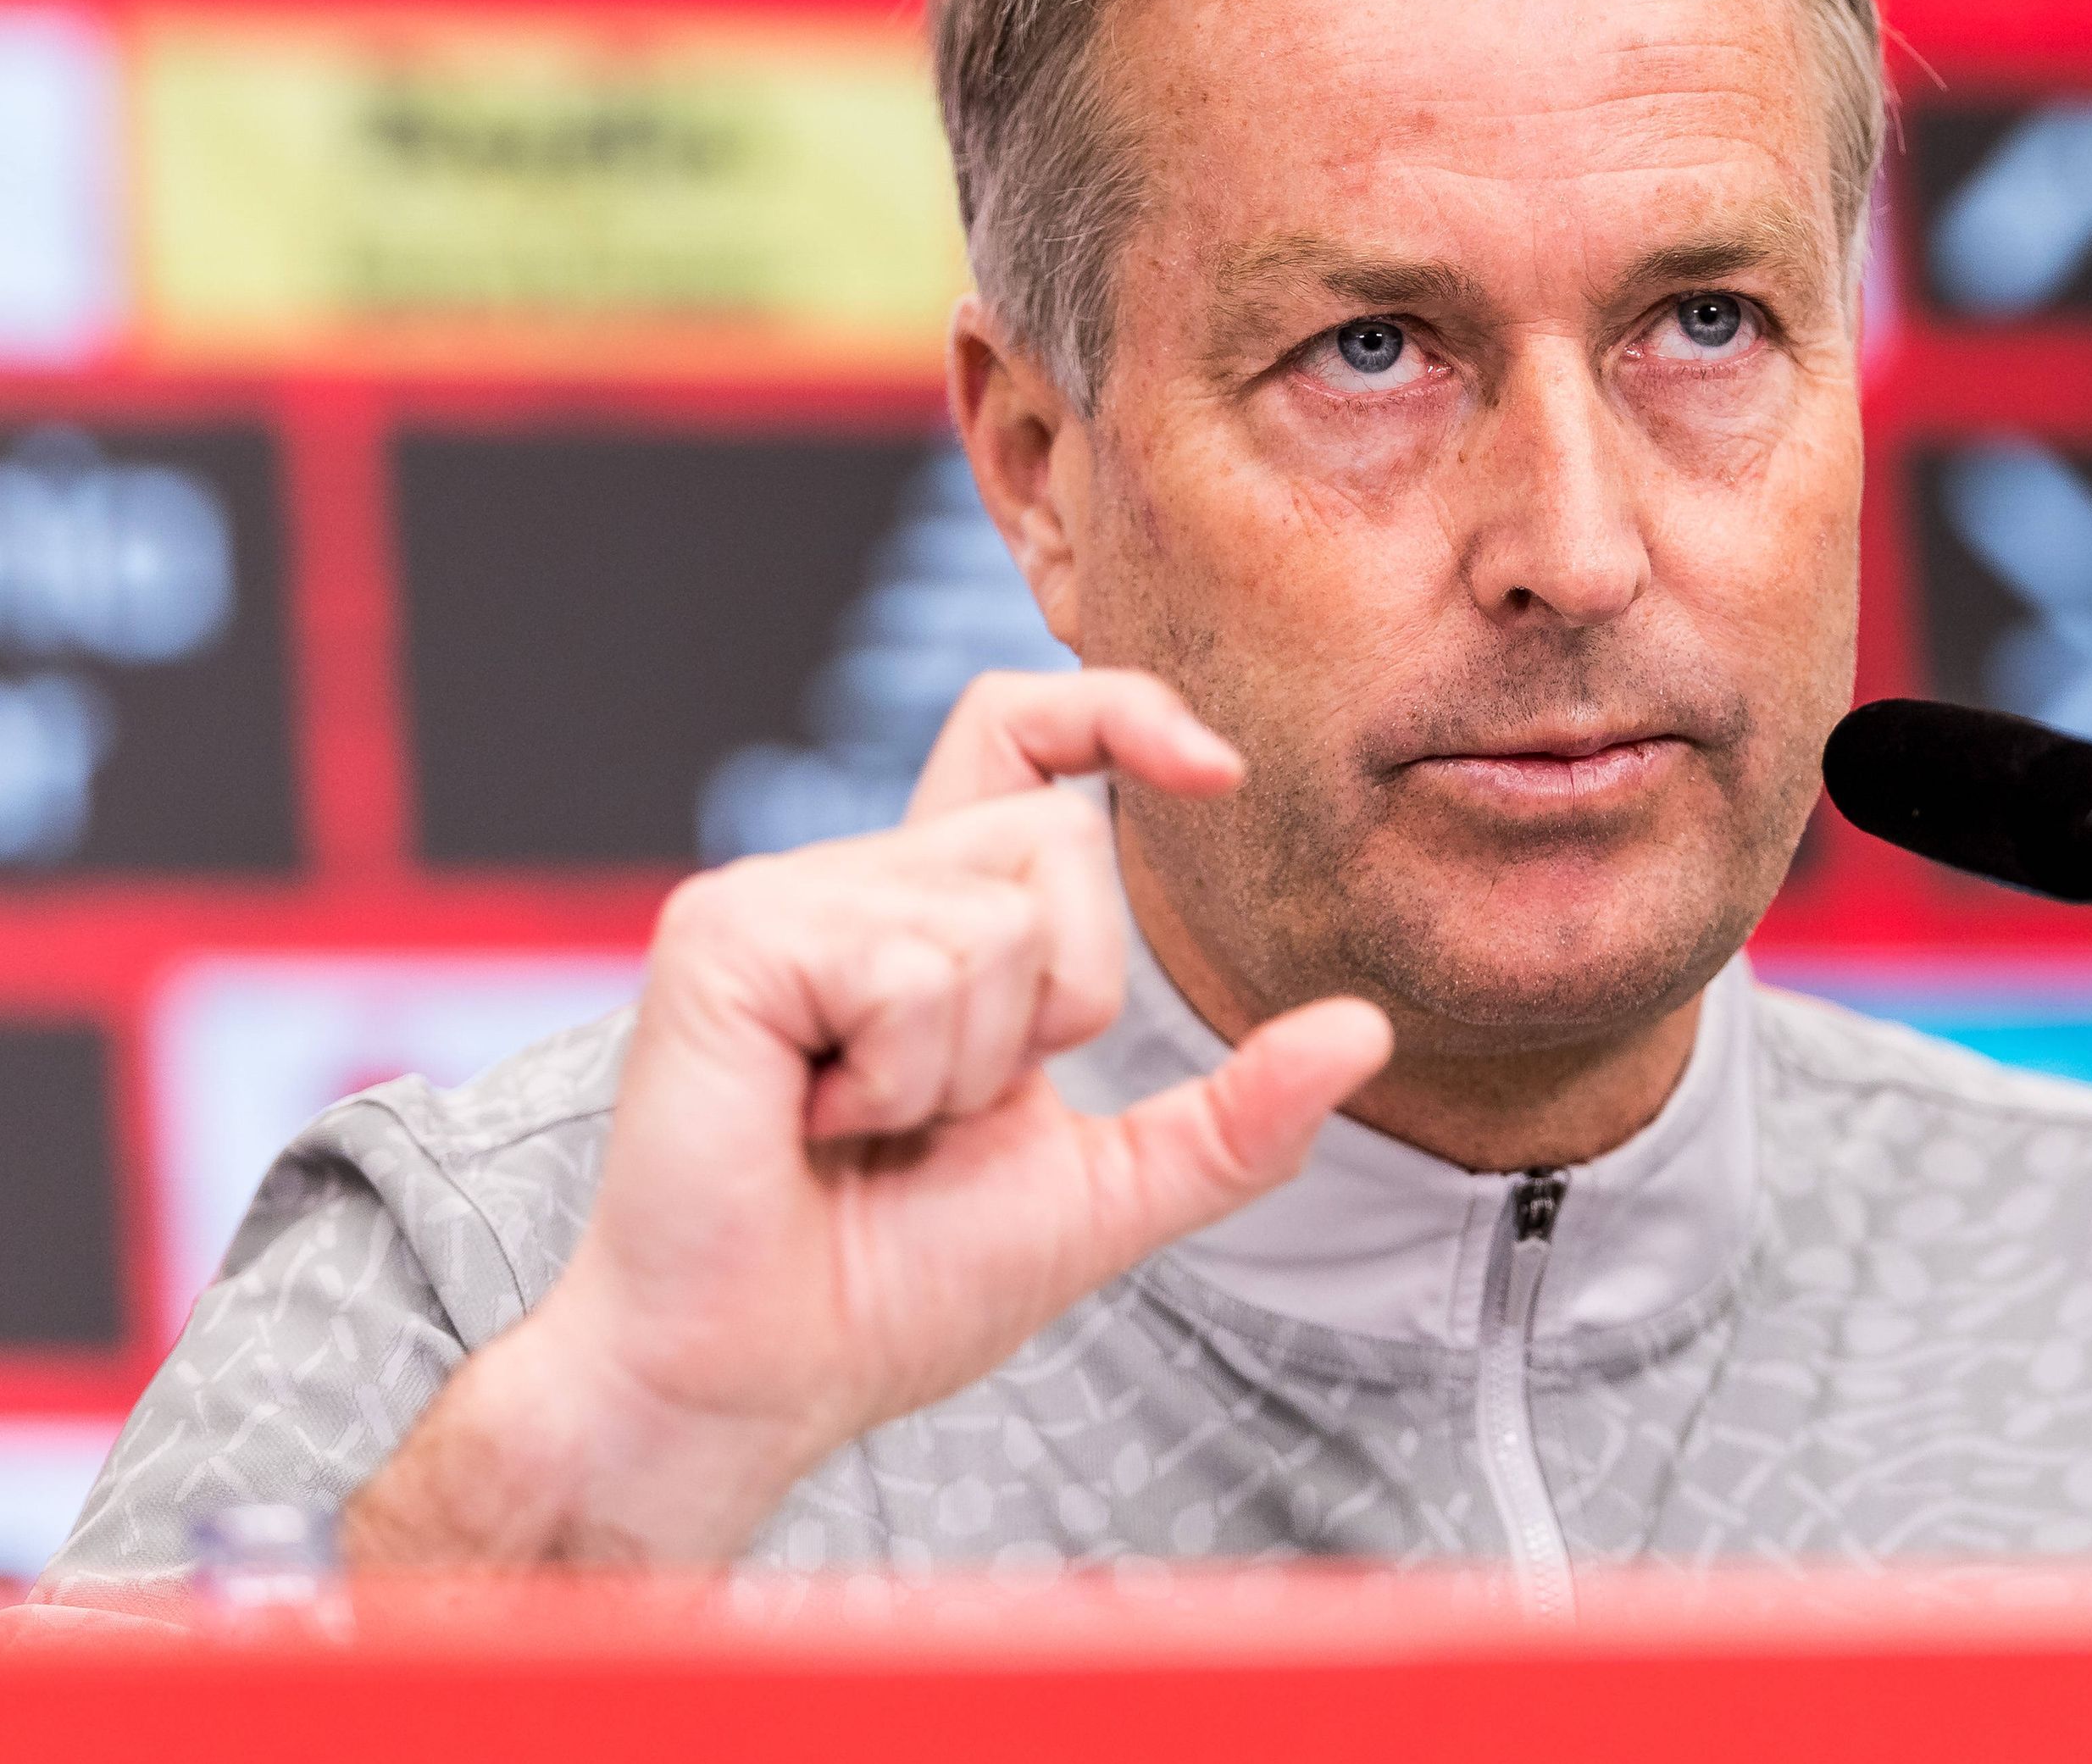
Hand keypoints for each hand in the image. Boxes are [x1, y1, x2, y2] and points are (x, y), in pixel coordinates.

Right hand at [343, 671, 1390, 1565]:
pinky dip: (897, 1070)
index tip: (1218, 773)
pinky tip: (815, 1119)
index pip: (1022, 735)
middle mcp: (849, 879)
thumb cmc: (890, 1290)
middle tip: (936, 1111)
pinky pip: (905, 962)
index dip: (1121, 712)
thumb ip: (1233, 1117)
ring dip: (965, 1064)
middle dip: (1054, 1005)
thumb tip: (1366, 1032)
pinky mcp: (725, 933)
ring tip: (863, 1126)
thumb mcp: (1104, 1193)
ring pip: (993, 914)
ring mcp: (776, 896)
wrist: (753, 1379)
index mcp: (924, 914)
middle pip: (1054, 839)